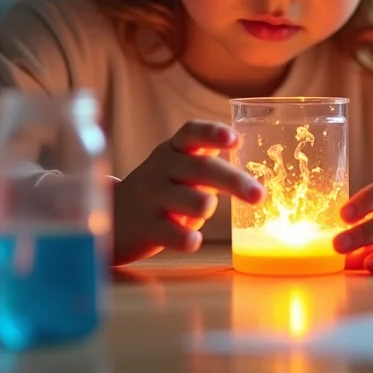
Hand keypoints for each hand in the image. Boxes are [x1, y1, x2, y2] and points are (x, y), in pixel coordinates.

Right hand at [112, 120, 264, 264]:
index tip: (235, 139)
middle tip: (259, 195)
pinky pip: (171, 232)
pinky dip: (188, 237)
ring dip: (206, 206)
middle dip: (234, 181)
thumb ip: (206, 160)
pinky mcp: (144, 227)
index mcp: (173, 150)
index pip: (191, 133)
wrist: (113, 216)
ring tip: (206, 211)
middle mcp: (160, 168)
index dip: (213, 133)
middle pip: (201, 168)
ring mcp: (150, 197)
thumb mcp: (178, 168)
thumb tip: (247, 153)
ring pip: (191, 199)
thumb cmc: (160, 190)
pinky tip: (194, 239)